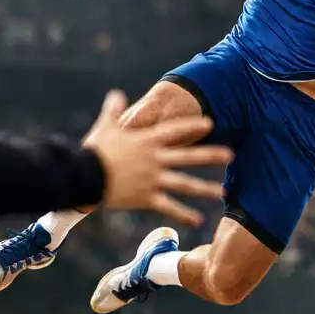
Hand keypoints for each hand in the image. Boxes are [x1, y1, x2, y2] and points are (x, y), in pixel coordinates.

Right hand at [82, 90, 232, 226]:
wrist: (84, 176)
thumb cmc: (93, 150)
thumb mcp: (105, 126)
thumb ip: (113, 109)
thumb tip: (116, 93)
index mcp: (147, 141)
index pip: (175, 130)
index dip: (193, 126)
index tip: (210, 124)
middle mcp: (155, 159)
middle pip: (188, 156)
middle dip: (211, 155)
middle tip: (230, 155)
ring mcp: (153, 179)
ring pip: (184, 184)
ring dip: (204, 188)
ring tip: (222, 192)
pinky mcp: (146, 197)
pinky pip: (169, 207)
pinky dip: (183, 214)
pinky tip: (198, 220)